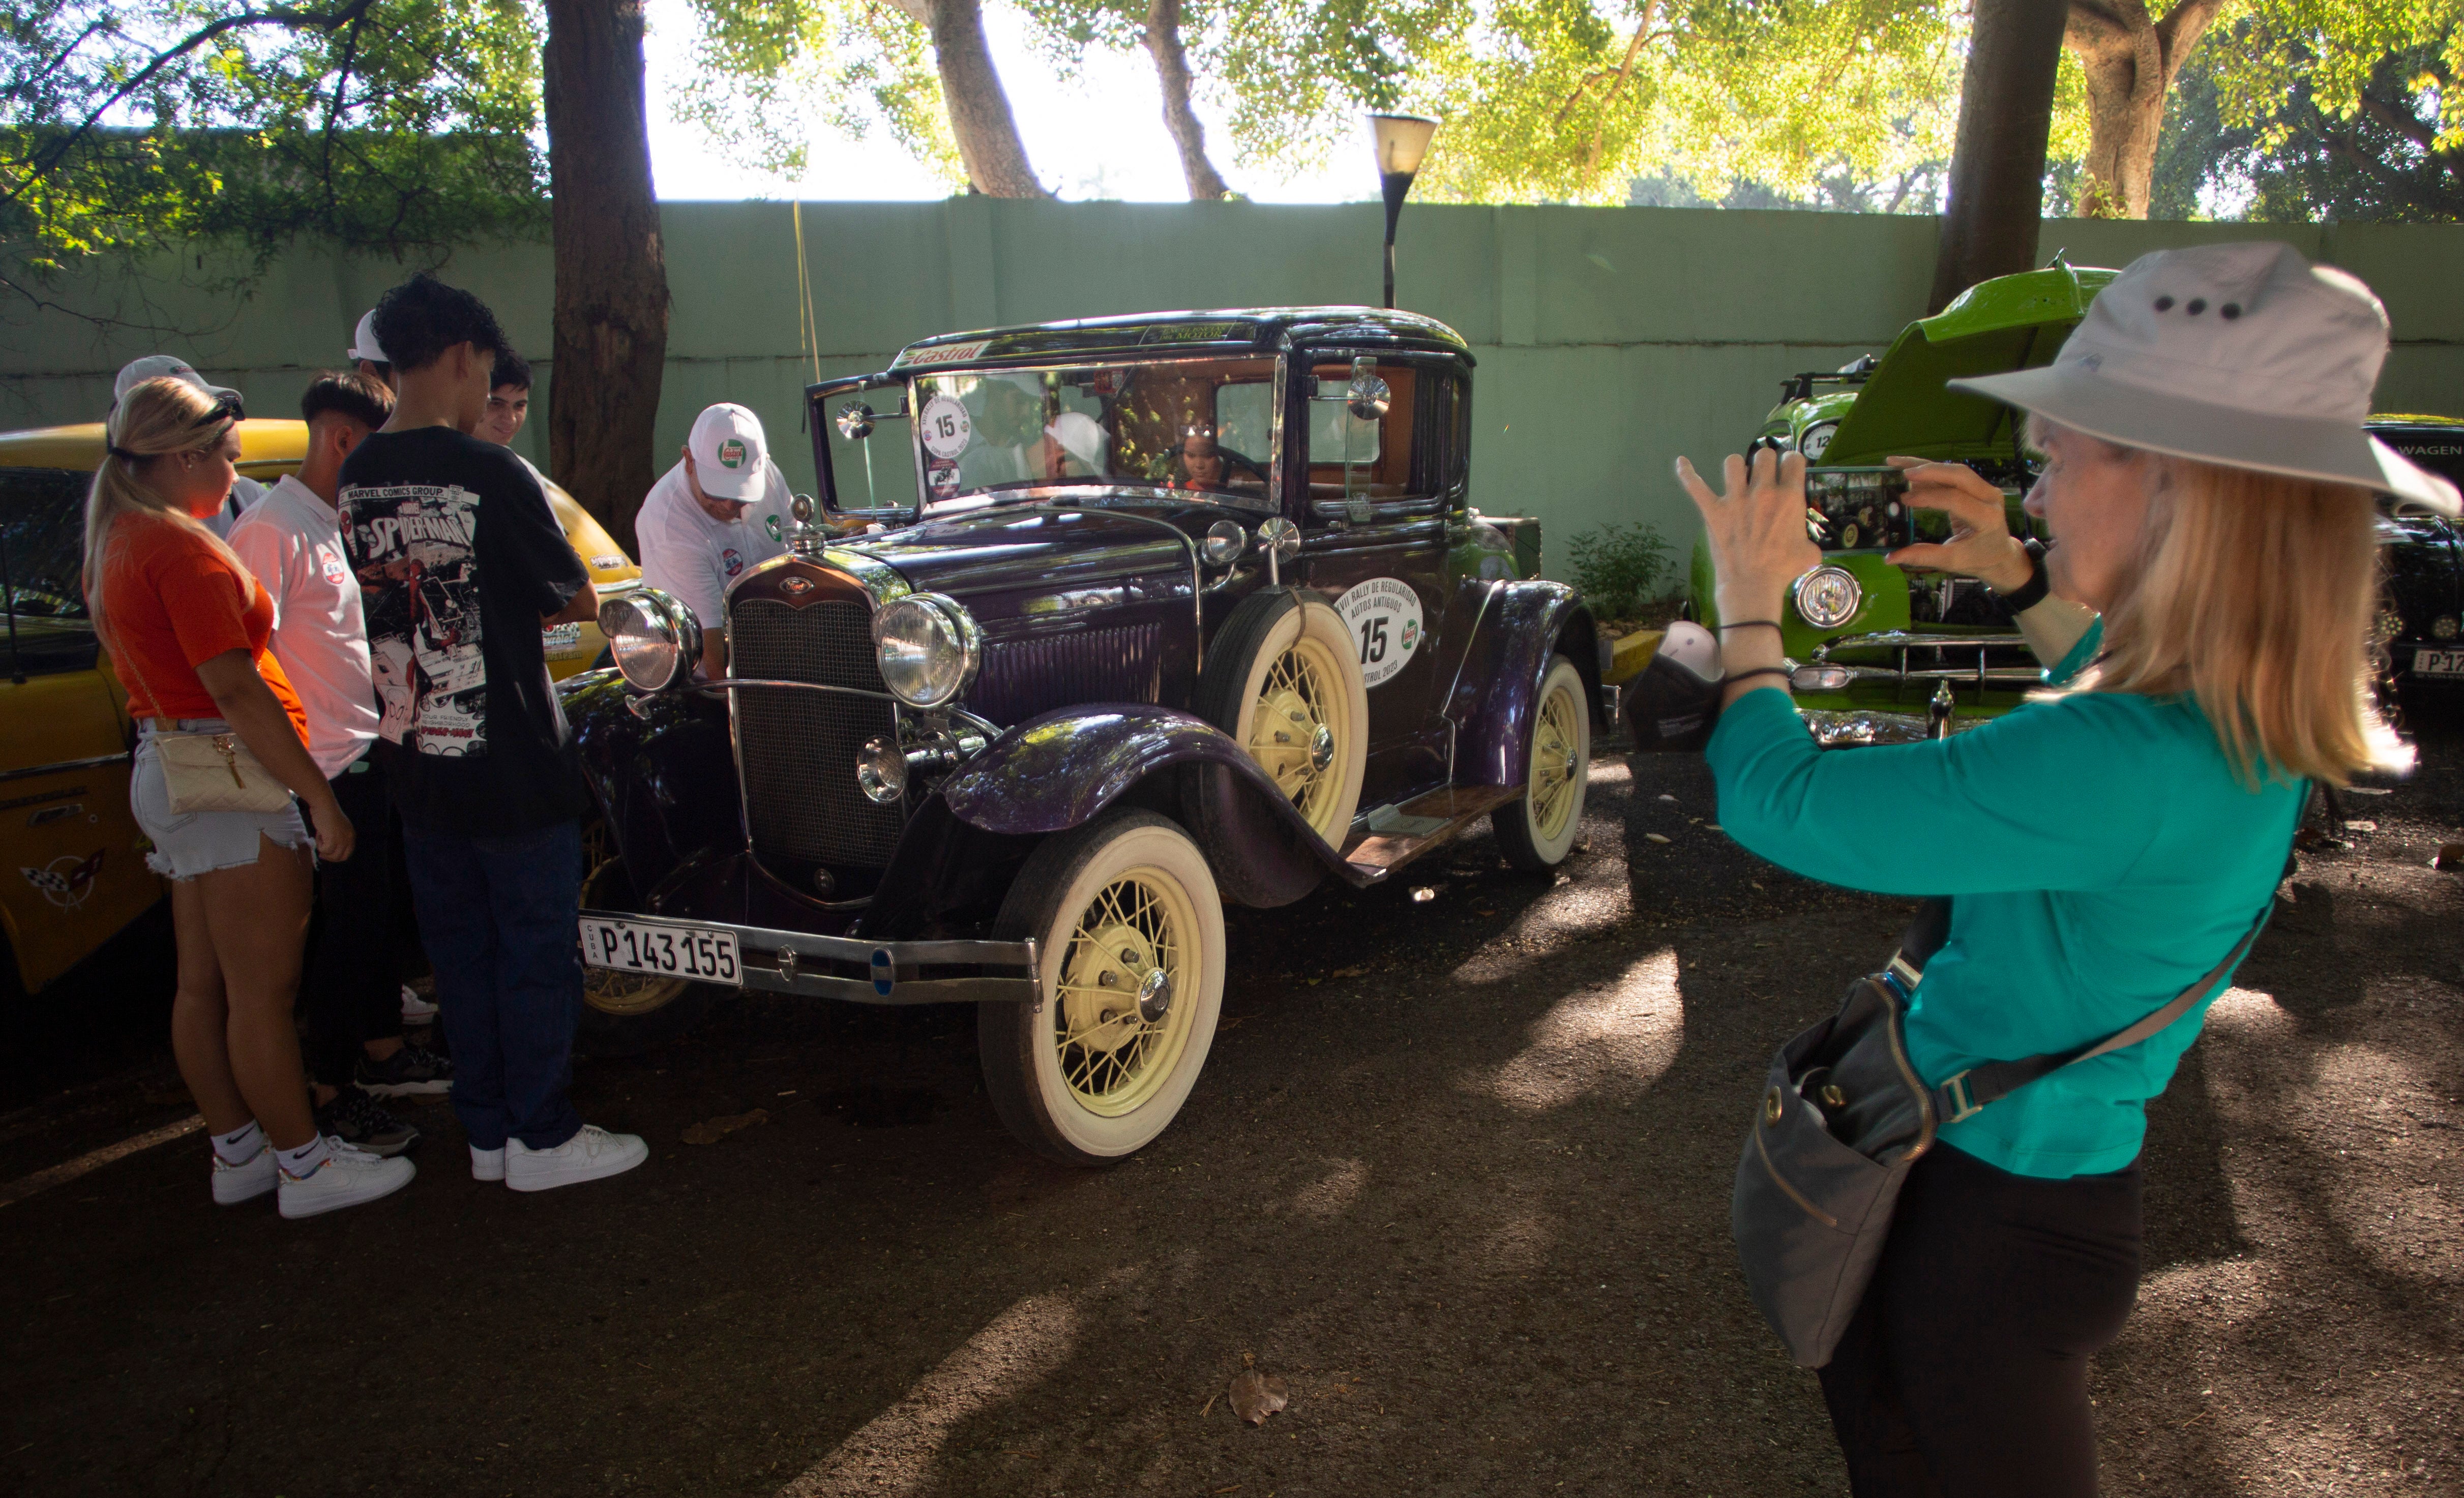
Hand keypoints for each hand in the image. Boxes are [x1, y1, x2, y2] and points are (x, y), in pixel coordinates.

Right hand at [308, 798, 354, 862]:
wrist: (324, 805)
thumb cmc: (327, 814)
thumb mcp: (336, 828)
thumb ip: (336, 839)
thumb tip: (328, 852)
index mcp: (351, 835)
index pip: (347, 853)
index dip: (336, 856)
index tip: (327, 855)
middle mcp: (350, 838)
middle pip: (341, 857)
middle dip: (330, 857)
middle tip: (321, 854)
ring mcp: (342, 840)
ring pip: (333, 855)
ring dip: (324, 850)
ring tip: (320, 839)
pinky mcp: (333, 840)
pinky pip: (325, 850)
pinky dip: (320, 845)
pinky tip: (319, 835)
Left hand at [1675, 448, 1820, 620]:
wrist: (1752, 586)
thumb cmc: (1782, 570)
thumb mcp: (1809, 552)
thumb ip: (1809, 537)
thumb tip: (1806, 541)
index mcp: (1789, 497)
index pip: (1793, 460)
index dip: (1791, 462)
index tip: (1788, 470)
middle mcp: (1763, 492)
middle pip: (1763, 455)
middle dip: (1765, 463)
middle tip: (1764, 476)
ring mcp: (1735, 500)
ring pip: (1733, 462)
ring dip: (1737, 468)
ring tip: (1739, 478)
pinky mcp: (1713, 511)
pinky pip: (1695, 486)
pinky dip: (1687, 473)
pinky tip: (1682, 463)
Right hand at [1883, 457, 2031, 590]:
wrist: (2000, 554)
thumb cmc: (1978, 558)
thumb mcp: (1952, 561)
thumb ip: (1923, 556)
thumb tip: (1890, 558)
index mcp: (1987, 518)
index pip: (1956, 500)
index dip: (1929, 497)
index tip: (1905, 499)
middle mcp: (1990, 498)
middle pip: (1959, 475)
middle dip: (1930, 471)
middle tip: (1903, 473)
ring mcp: (1985, 489)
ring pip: (1955, 470)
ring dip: (1927, 466)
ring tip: (1898, 464)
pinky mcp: (1977, 486)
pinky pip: (1952, 474)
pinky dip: (1931, 470)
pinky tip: (1910, 467)